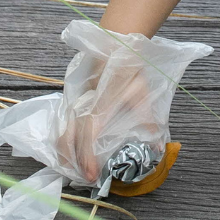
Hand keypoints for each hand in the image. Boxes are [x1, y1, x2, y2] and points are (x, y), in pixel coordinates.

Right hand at [56, 52, 154, 183]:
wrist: (115, 42)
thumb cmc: (129, 69)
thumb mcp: (142, 97)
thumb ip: (148, 123)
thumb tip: (157, 149)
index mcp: (97, 108)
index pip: (87, 139)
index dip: (87, 159)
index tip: (91, 176)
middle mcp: (81, 106)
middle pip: (68, 139)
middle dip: (72, 161)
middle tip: (82, 178)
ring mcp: (74, 100)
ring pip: (62, 130)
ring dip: (66, 151)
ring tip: (73, 166)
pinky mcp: (72, 95)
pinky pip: (63, 120)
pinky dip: (65, 136)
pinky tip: (70, 145)